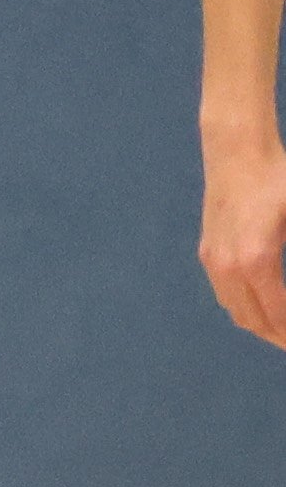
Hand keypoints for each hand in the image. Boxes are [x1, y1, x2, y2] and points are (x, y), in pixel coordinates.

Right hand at [202, 139, 285, 347]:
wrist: (237, 151)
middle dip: (277, 336)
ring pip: (236, 310)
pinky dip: (244, 307)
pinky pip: (225, 293)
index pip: (277, 314)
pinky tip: (260, 302)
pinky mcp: (208, 251)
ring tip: (281, 327)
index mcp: (258, 260)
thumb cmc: (279, 178)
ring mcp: (214, 260)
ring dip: (259, 324)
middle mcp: (229, 267)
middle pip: (253, 320)